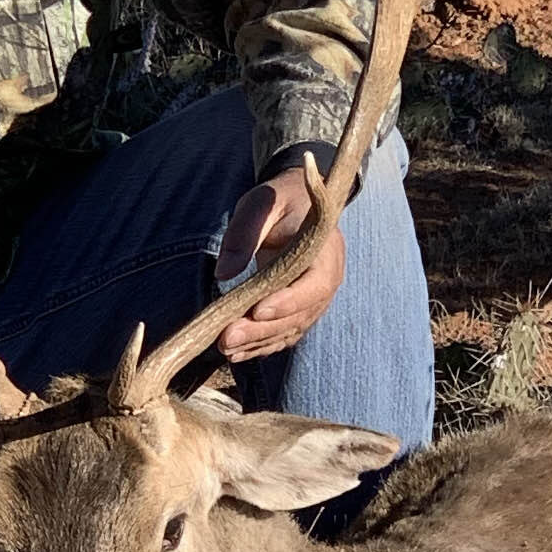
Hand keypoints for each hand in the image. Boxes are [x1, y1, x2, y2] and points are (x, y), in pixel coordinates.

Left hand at [214, 164, 345, 362]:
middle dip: (262, 329)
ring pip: (291, 329)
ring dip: (258, 342)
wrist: (298, 202)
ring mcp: (316, 298)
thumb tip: (223, 274)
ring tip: (225, 348)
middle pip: (300, 314)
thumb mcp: (260, 204)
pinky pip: (285, 333)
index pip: (315, 284)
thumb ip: (244, 234)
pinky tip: (237, 352)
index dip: (288, 301)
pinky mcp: (301, 309)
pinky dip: (262, 344)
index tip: (257, 310)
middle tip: (226, 338)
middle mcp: (327, 279)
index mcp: (325, 250)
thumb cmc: (279, 199)